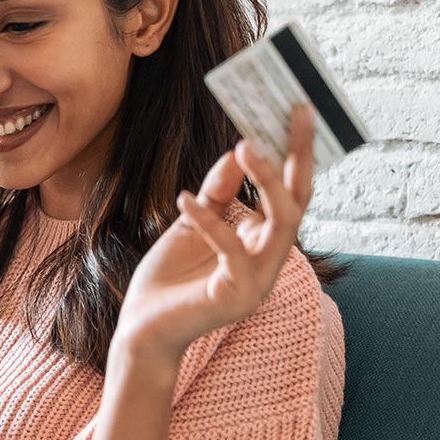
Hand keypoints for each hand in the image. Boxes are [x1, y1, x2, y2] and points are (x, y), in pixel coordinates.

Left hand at [114, 103, 316, 360]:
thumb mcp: (193, 222)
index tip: (297, 110)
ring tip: (246, 145)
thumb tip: (237, 150)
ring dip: (266, 180)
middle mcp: (270, 261)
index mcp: (264, 243)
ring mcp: (258, 281)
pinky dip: (209, 220)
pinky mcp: (235, 296)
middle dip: (298, 155)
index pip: (292, 193)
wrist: (141, 329)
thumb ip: (217, 192)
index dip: (297, 153)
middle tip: (294, 112)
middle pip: (297, 201)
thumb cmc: (169, 278)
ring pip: (281, 223)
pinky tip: (183, 198)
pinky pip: (231, 250)